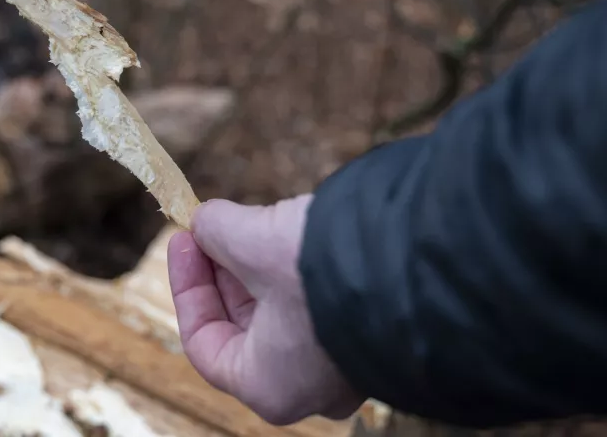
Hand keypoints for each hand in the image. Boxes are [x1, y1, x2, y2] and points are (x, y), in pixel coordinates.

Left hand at [168, 196, 365, 424]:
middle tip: (213, 224)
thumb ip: (218, 232)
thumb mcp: (253, 242)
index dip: (188, 285)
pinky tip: (290, 229)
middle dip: (226, 270)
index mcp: (268, 385)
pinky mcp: (372, 330)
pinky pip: (319, 304)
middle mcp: (308, 386)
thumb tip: (205, 221)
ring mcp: (344, 362)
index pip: (205, 343)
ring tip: (250, 219)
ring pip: (284, 311)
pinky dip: (296, 269)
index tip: (185, 239)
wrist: (422, 260)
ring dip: (261, 264)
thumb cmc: (325, 271)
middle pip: (244, 325)